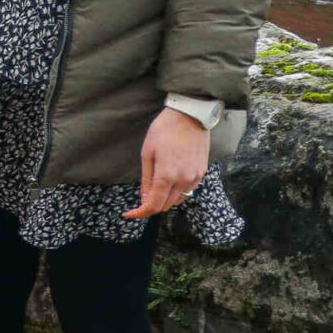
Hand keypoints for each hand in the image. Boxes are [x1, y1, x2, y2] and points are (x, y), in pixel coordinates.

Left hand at [128, 104, 211, 219]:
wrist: (190, 117)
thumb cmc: (164, 131)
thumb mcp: (147, 154)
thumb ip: (147, 179)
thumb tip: (145, 199)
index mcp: (167, 175)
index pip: (154, 205)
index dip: (140, 213)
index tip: (130, 214)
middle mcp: (183, 180)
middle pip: (166, 205)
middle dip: (152, 205)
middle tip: (140, 200)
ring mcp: (195, 177)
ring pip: (178, 200)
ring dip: (165, 199)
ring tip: (155, 189)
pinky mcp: (202, 173)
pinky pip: (188, 190)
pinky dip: (177, 192)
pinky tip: (169, 182)